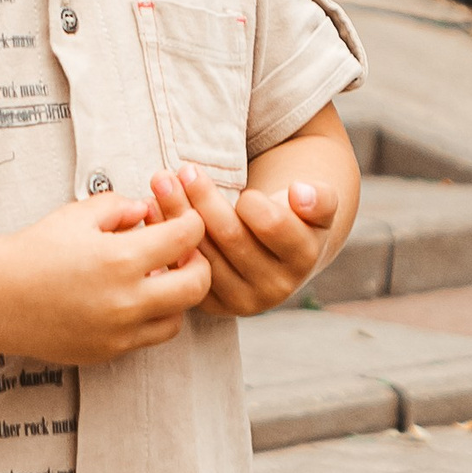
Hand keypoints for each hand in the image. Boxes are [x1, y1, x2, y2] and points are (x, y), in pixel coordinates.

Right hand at [0, 188, 211, 363]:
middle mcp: (126, 301)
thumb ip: (120, 207)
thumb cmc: (32, 251)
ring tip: (154, 278)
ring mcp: (118, 333)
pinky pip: (147, 338)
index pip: (187, 238)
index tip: (184, 220)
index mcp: (121, 260)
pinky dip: (149, 318)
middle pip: (197, 286)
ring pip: (177, 318)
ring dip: (175, 297)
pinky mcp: (107, 353)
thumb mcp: (77, 215)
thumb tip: (147, 211)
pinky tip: (130, 300)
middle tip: (182, 253)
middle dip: (197, 263)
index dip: (191, 222)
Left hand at [164, 160, 335, 318]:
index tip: (242, 189)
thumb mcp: (316, 203)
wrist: (278, 249)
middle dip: (204, 198)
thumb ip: (319, 197)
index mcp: (301, 259)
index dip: (253, 203)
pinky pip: (182, 267)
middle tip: (184, 169)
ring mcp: (239, 300)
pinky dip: (165, 237)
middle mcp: (272, 288)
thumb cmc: (293, 216)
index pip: (271, 224)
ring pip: (201, 250)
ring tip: (161, 181)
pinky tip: (151, 210)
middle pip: (230, 236)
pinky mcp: (210, 304)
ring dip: (176, 213)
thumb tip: (299, 194)